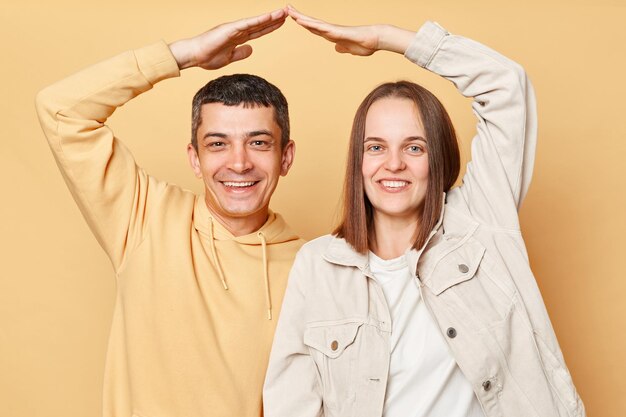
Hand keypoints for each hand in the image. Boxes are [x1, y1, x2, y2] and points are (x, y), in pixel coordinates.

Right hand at [169, 8, 286, 69]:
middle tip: (287, 13)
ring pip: (256, 22)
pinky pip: (248, 24)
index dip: (270, 27)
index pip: (258, 31)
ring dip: (270, 17)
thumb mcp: (229, 58)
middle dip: (274, 20)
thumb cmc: (208, 57)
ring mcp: (234, 28)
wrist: (195, 56)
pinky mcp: (230, 29)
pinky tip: (270, 17)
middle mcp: (238, 31)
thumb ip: (241, 53)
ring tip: (283, 12)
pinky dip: (259, 20)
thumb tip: (252, 49)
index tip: (281, 23)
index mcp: (238, 38)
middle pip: (260, 25)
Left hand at [286, 5, 414, 55]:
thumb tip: (337, 49)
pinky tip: (302, 21)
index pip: (313, 28)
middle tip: (286, 8)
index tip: (293, 18)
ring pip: (313, 23)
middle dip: (297, 16)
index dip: (303, 23)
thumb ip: (342, 48)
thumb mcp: (349, 49)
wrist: (375, 40)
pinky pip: (321, 27)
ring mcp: (333, 30)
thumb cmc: (364, 44)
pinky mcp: (337, 31)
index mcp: (331, 35)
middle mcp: (330, 30)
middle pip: (310, 22)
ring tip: (289, 11)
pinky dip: (310, 24)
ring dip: (301, 18)